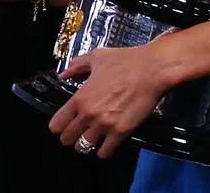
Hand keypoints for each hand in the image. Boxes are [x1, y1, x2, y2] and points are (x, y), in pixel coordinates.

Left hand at [48, 44, 174, 159]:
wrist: (153, 69)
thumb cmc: (126, 61)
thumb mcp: (97, 57)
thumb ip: (77, 66)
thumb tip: (64, 74)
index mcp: (80, 98)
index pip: (56, 125)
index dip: (59, 125)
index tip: (64, 124)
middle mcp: (89, 115)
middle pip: (68, 139)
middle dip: (71, 136)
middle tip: (78, 132)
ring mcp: (105, 125)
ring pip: (84, 147)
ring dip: (86, 143)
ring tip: (92, 138)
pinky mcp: (121, 132)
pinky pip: (105, 152)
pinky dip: (104, 150)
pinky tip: (106, 143)